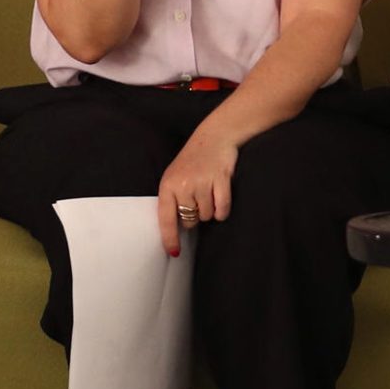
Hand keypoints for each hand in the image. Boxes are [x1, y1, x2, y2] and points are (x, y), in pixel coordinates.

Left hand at [158, 125, 237, 255]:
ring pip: (207, 216)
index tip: (173, 252)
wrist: (215, 136)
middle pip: (190, 221)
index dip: (169, 237)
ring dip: (211, 208)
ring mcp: (202, 182)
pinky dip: (223, 209)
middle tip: (199, 194)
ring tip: (209, 188)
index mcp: (168, 185)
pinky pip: (222, 210)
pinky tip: (221, 193)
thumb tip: (178, 228)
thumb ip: (173, 199)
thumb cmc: (194, 160)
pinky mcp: (220, 180)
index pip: (166, 218)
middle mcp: (183, 184)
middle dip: (196, 214)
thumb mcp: (175, 176)